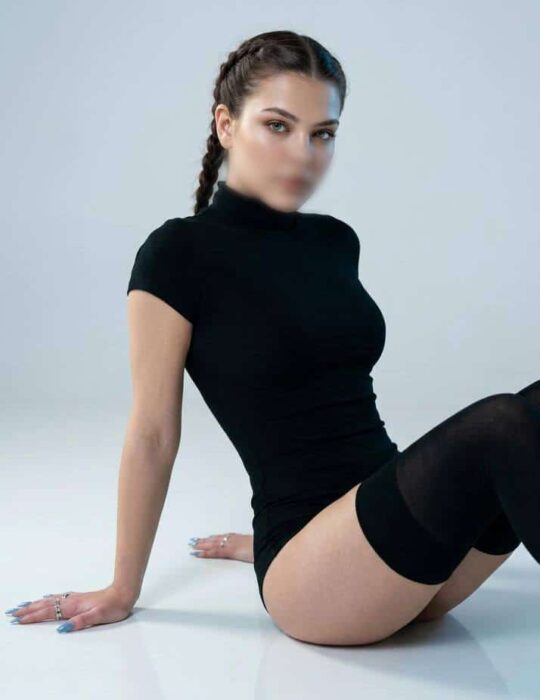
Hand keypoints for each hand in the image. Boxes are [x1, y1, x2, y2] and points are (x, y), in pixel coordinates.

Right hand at [5, 585, 135, 632]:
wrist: (123, 593)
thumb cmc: (112, 607)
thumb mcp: (98, 617)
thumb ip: (80, 622)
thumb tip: (62, 629)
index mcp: (73, 607)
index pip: (48, 612)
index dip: (32, 617)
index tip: (17, 620)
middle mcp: (71, 601)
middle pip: (45, 605)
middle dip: (27, 610)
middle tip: (11, 613)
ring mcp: (74, 598)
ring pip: (50, 601)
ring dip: (35, 603)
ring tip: (22, 605)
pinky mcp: (79, 598)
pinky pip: (58, 598)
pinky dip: (48, 599)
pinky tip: (46, 597)